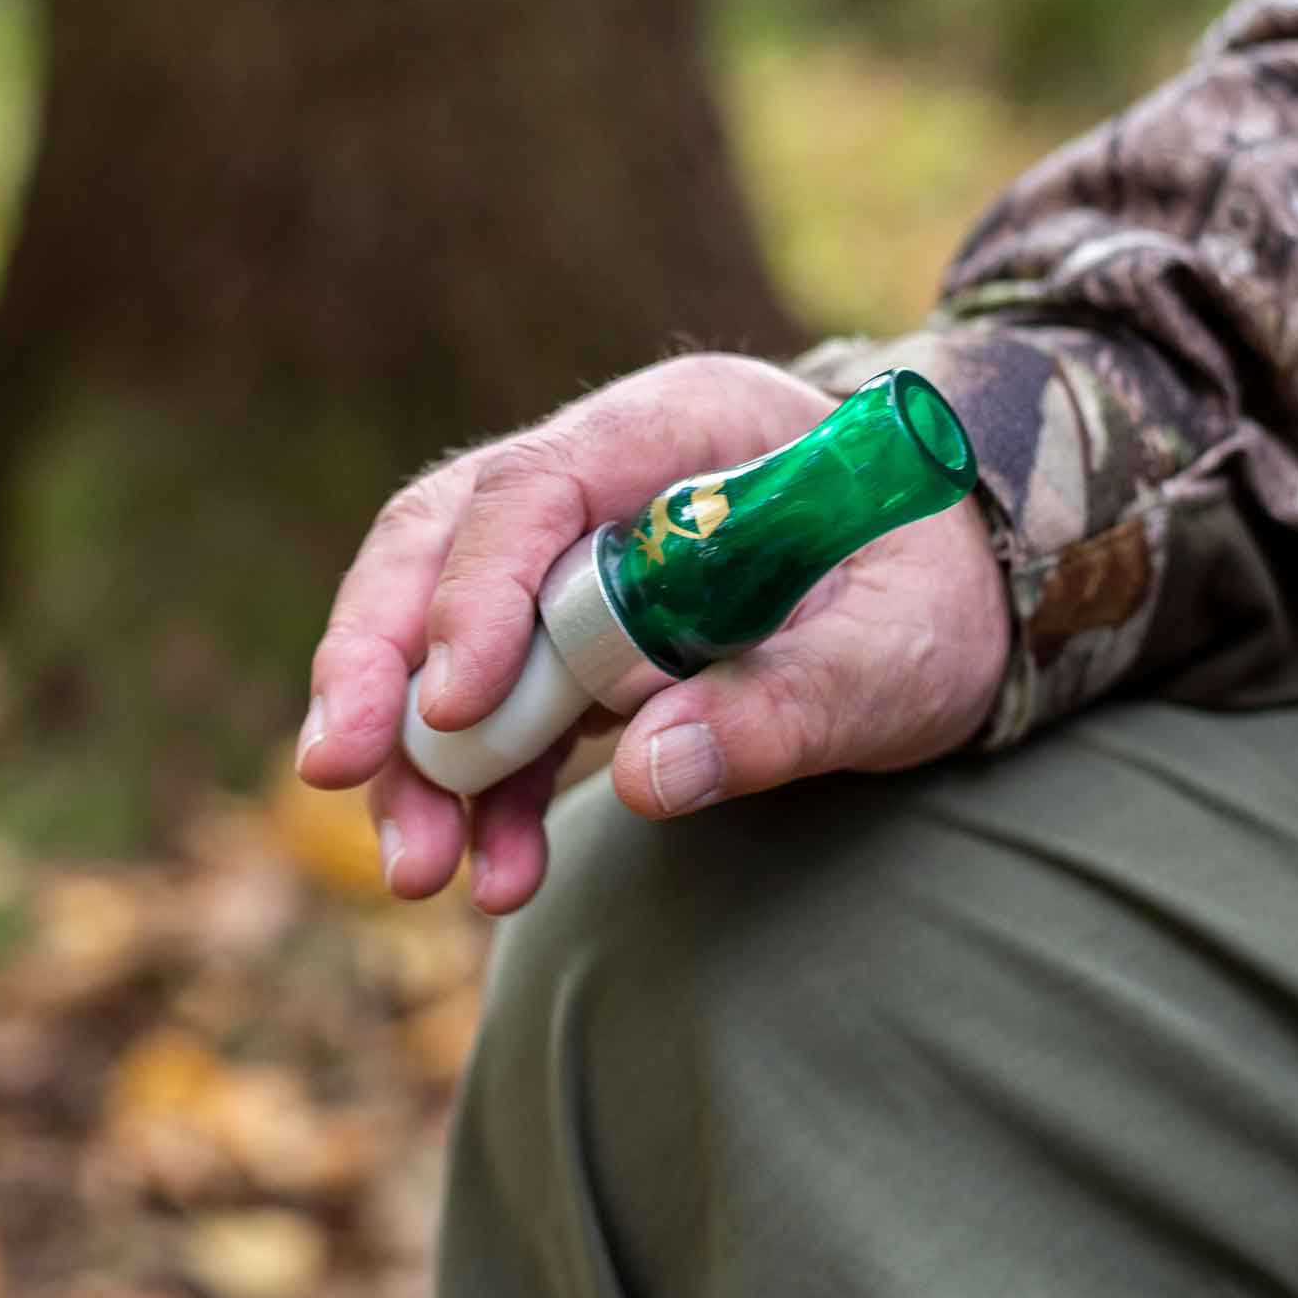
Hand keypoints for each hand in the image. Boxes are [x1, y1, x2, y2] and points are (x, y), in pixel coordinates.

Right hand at [297, 353, 1007, 913]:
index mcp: (686, 427)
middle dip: (379, 656)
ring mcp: (584, 556)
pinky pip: (502, 704)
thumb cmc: (936, 595)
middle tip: (341, 769)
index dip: (476, 588)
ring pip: (445, 628)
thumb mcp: (901, 651)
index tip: (450, 704)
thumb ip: (791, 704)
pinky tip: (494, 869)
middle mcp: (612, 478)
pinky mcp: (581, 636)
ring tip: (419, 869)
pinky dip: (483, 786)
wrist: (955, 599)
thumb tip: (642, 778)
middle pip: (446, 539)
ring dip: (418, 751)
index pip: (539, 484)